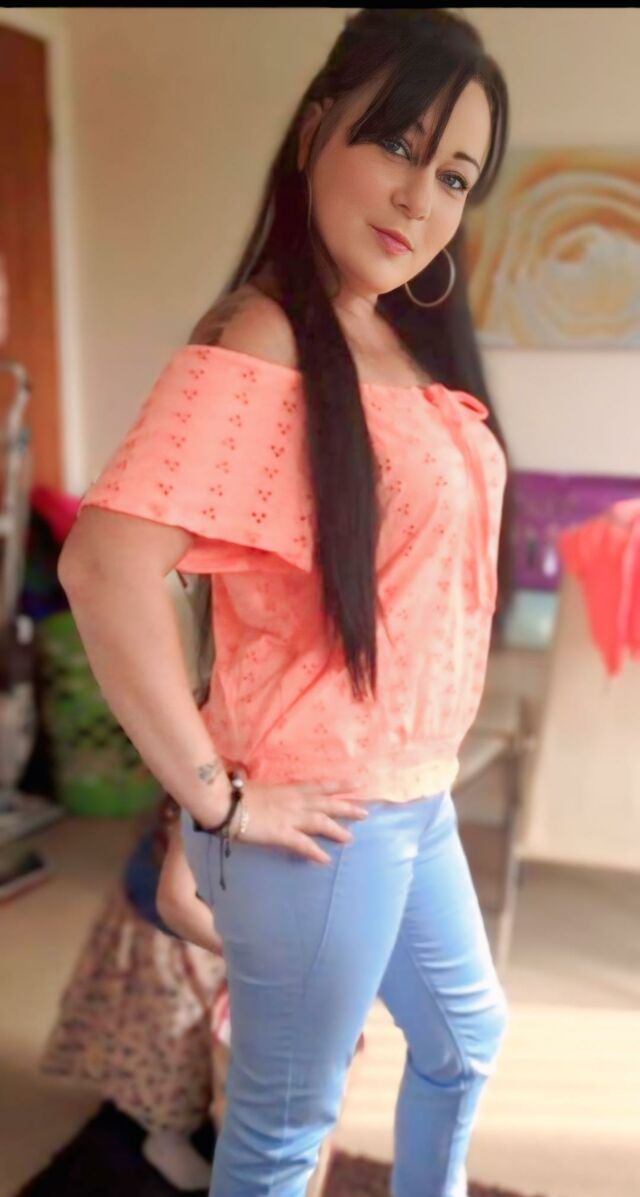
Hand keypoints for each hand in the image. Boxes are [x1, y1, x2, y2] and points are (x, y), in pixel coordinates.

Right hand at [233, 770, 368, 864]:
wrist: (224, 802)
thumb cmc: (237, 792)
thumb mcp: (260, 787)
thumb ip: (272, 792)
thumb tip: (271, 793)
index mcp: (289, 789)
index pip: (320, 786)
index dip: (339, 785)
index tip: (357, 783)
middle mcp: (295, 801)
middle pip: (327, 804)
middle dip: (347, 807)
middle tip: (366, 812)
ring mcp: (290, 818)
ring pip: (320, 823)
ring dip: (337, 830)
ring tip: (350, 838)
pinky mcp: (281, 834)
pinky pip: (302, 844)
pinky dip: (315, 852)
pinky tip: (326, 859)